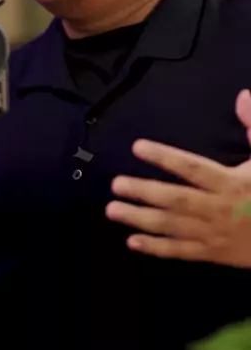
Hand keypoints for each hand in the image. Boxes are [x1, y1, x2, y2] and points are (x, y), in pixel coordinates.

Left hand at [105, 89, 250, 266]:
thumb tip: (242, 96)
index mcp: (231, 182)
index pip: (191, 167)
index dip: (164, 157)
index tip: (137, 146)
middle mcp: (218, 209)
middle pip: (175, 199)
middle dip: (143, 192)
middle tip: (115, 184)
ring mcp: (214, 234)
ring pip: (172, 227)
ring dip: (140, 219)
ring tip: (112, 210)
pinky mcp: (213, 254)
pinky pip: (181, 252)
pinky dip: (156, 248)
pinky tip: (132, 240)